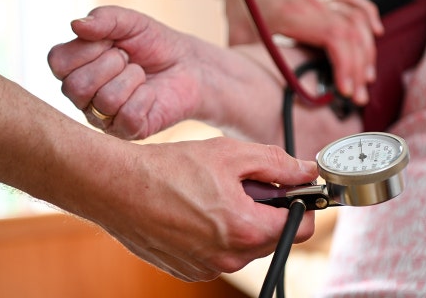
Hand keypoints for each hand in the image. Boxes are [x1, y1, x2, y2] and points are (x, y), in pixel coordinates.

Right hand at [48, 6, 211, 139]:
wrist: (189, 65)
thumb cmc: (153, 44)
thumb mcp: (130, 22)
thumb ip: (104, 19)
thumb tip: (76, 25)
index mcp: (73, 69)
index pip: (58, 63)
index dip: (87, 48)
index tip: (111, 42)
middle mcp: (82, 97)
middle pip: (76, 86)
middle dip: (111, 64)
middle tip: (128, 59)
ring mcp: (103, 118)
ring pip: (105, 101)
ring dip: (132, 79)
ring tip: (141, 75)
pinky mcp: (128, 132)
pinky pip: (128, 116)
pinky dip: (145, 97)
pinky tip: (150, 93)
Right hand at [87, 137, 317, 280]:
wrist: (117, 188)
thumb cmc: (170, 169)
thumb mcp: (231, 154)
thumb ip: (278, 163)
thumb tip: (307, 171)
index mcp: (247, 230)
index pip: (303, 227)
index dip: (303, 204)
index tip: (293, 188)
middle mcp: (230, 258)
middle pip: (273, 237)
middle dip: (268, 211)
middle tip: (243, 184)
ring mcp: (207, 268)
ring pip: (244, 246)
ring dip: (240, 222)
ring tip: (213, 195)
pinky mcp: (187, 270)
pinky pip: (217, 254)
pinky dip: (215, 234)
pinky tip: (194, 210)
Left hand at [222, 0, 383, 104]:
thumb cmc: (240, 7)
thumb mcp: (239, 38)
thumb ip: (249, 62)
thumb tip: (254, 90)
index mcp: (293, 13)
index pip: (334, 36)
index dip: (345, 64)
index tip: (345, 90)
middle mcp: (314, 5)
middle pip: (352, 33)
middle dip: (359, 68)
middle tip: (357, 98)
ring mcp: (321, 1)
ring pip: (358, 21)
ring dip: (366, 51)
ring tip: (365, 80)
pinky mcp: (324, 0)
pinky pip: (355, 3)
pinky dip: (369, 17)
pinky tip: (377, 34)